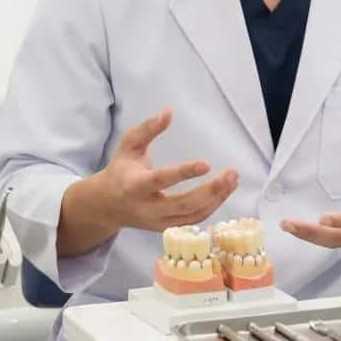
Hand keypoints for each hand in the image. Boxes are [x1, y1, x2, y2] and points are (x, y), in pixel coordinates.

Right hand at [98, 108, 238, 232]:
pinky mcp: (166, 228)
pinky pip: (193, 221)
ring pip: (192, 215)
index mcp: (135, 185)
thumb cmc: (121, 169)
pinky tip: (225, 191)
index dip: (184, 173)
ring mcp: (158, 222)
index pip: (161, 180)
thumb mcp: (128, 145)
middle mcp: (147, 208)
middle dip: (210, 191)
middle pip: (183, 204)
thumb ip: (148, 129)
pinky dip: (212, 207)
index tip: (207, 164)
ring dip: (216, 199)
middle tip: (231, 174)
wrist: (107, 205)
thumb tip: (169, 111)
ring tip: (233, 180)